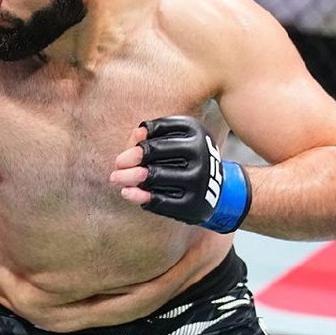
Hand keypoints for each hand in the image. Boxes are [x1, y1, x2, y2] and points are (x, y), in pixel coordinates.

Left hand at [111, 115, 251, 232]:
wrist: (219, 189)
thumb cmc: (187, 158)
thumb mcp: (176, 139)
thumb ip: (152, 134)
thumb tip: (137, 134)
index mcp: (195, 131)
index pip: (156, 130)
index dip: (138, 138)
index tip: (132, 146)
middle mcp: (200, 153)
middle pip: (153, 151)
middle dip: (130, 157)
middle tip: (117, 164)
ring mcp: (198, 180)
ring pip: (154, 175)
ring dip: (129, 177)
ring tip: (116, 178)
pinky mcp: (193, 204)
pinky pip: (160, 200)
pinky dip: (139, 196)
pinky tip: (127, 192)